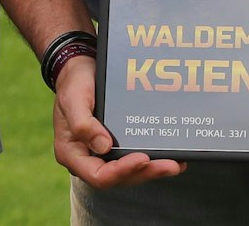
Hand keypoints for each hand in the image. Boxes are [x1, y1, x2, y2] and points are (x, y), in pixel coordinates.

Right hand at [52, 55, 185, 188]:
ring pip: (130, 172)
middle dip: (145, 172)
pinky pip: (133, 158)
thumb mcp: (73, 98)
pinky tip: (172, 156)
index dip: (122, 171)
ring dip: (153, 170)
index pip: (98, 175)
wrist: (79, 69)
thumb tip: (104, 146)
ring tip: (176, 164)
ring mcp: (103, 154)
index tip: (142, 158)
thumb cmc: (74, 83)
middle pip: (119, 177)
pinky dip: (152, 159)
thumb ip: (82, 123)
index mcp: (72, 153)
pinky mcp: (115, 146)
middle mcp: (89, 158)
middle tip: (170, 165)